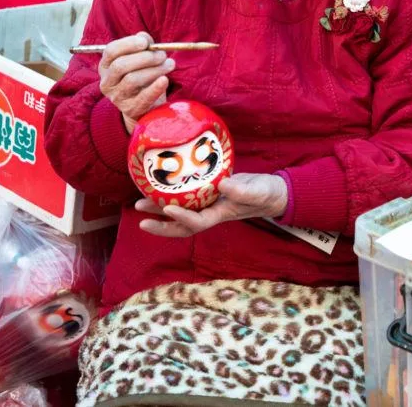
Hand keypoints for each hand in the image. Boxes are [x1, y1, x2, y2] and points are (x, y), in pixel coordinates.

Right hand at [98, 32, 174, 132]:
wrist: (145, 107)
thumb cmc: (142, 77)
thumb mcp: (140, 60)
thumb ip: (142, 46)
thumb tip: (143, 36)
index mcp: (106, 66)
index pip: (111, 51)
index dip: (128, 44)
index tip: (145, 42)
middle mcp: (107, 82)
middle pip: (121, 66)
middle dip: (144, 58)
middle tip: (162, 55)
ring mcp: (117, 97)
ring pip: (132, 80)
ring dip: (154, 70)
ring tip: (170, 64)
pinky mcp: (130, 110)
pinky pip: (143, 98)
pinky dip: (155, 88)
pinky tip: (165, 80)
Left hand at [135, 173, 288, 237]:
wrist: (272, 192)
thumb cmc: (266, 193)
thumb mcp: (258, 191)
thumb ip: (242, 190)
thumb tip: (222, 185)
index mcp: (221, 214)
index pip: (198, 222)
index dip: (182, 218)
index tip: (169, 208)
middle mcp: (211, 212)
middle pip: (182, 226)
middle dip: (161, 225)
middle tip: (140, 219)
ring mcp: (208, 204)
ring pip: (180, 212)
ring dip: (159, 211)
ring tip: (139, 204)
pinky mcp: (208, 193)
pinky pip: (186, 198)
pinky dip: (171, 196)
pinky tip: (159, 187)